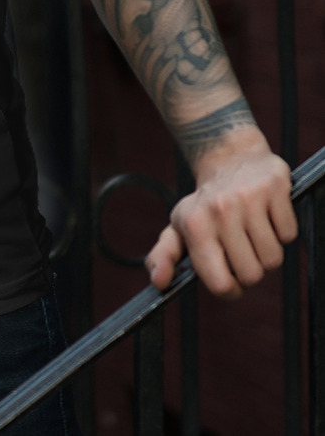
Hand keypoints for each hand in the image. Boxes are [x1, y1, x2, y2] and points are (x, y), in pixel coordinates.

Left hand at [145, 131, 297, 297]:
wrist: (229, 157)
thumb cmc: (205, 203)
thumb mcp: (179, 226)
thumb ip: (164, 255)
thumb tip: (159, 282)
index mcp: (195, 224)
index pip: (220, 283)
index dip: (230, 290)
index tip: (231, 280)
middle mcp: (220, 210)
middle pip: (252, 275)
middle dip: (249, 268)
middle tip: (240, 246)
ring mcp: (249, 198)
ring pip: (274, 259)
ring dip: (267, 251)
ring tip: (252, 230)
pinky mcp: (275, 187)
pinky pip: (289, 234)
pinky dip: (282, 231)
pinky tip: (266, 215)